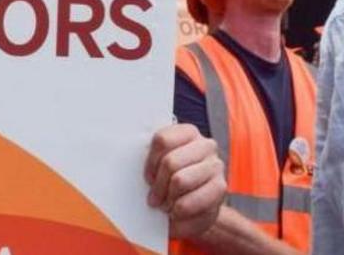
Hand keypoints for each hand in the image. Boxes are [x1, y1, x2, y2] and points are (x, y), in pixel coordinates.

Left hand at [144, 123, 225, 238]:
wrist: (194, 210)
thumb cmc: (170, 184)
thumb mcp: (158, 167)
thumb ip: (150, 157)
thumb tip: (123, 150)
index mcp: (187, 133)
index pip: (162, 140)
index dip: (150, 163)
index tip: (148, 178)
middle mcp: (205, 145)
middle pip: (170, 161)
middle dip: (158, 185)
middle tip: (154, 198)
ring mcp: (215, 165)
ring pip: (180, 180)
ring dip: (168, 198)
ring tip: (166, 204)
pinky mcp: (220, 187)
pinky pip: (191, 201)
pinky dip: (179, 210)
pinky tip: (177, 211)